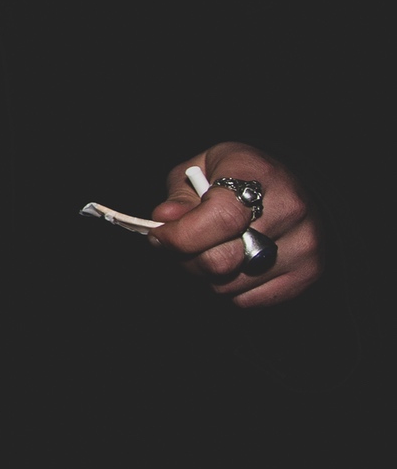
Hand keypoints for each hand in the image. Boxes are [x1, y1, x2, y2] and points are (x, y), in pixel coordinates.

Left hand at [149, 142, 320, 307]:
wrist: (289, 188)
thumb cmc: (237, 177)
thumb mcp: (201, 168)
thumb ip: (180, 196)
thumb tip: (164, 220)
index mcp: (258, 175)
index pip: (219, 219)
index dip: (180, 236)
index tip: (160, 236)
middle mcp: (289, 210)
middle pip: (221, 261)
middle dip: (186, 259)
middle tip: (178, 248)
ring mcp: (303, 245)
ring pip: (228, 285)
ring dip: (206, 275)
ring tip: (210, 249)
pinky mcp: (308, 273)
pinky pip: (247, 299)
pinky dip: (230, 288)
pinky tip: (235, 263)